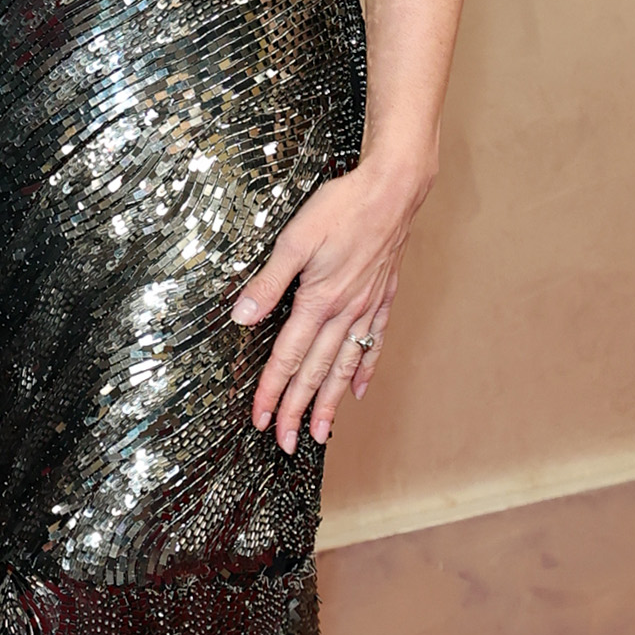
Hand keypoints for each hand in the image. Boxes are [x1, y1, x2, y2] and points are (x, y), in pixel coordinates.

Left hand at [230, 155, 430, 450]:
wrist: (393, 190)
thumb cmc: (342, 207)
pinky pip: (373, 343)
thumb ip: (268, 282)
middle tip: (286, 444)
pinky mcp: (382, 298)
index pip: (288, 359)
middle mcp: (344, 313)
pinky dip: (364, 370)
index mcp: (318, 301)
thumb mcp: (294, 239)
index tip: (261, 420)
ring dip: (330, 403)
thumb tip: (242, 316)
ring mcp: (366, 308)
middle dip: (299, 412)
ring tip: (323, 434)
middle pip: (315, 373)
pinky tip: (357, 390)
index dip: (272, 392)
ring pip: (344, 367)